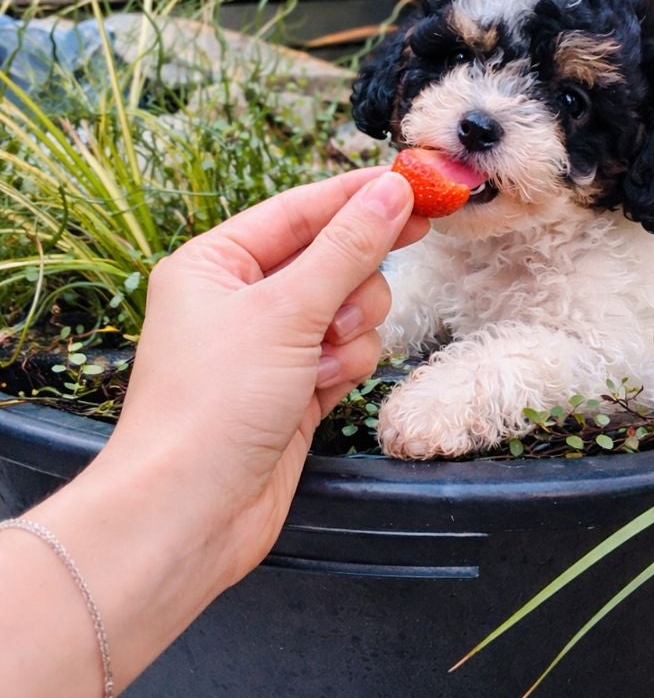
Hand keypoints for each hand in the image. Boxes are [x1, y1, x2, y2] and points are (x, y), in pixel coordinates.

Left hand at [104, 167, 426, 583]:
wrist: (191, 513)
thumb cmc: (213, 405)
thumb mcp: (286, 311)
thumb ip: (347, 248)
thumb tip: (393, 191)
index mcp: (216, 263)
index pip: (300, 209)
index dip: (358, 196)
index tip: (417, 184)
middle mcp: (240, 299)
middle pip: (332, 258)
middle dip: (351, 281)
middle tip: (380, 272)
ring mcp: (270, 346)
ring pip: (348, 309)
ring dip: (349, 332)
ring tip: (321, 360)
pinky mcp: (295, 388)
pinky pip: (346, 354)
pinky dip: (343, 368)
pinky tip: (319, 391)